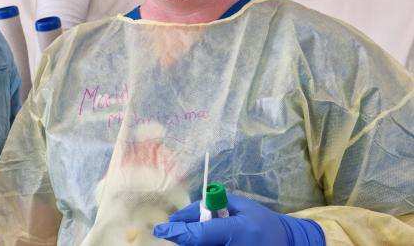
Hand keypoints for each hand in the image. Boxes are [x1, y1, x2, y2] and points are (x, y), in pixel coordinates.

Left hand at [152, 194, 324, 245]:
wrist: (286, 243)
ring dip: (194, 242)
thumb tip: (184, 214)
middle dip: (184, 236)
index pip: (200, 234)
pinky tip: (210, 239)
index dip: (178, 232)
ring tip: (202, 232)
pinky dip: (203, 245)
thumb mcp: (240, 206)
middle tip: (176, 227)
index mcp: (237, 231)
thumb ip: (211, 206)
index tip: (160, 228)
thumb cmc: (261, 220)